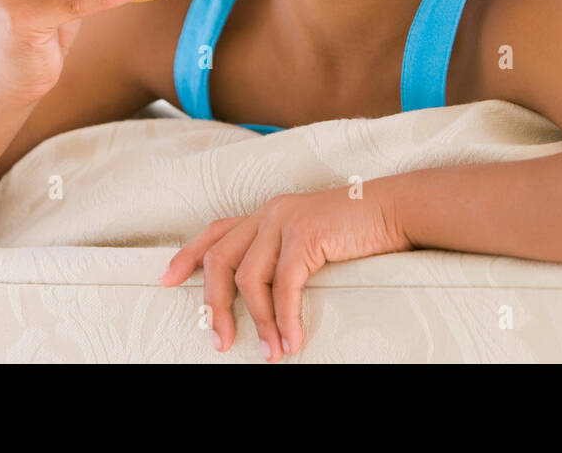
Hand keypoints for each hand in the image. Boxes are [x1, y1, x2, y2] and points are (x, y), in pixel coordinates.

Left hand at [158, 185, 413, 360]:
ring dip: (257, 322)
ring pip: (249, 277)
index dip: (188, 255)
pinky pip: (284, 285)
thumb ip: (284, 258)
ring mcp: (285, 220)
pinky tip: (292, 339)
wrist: (395, 209)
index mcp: (268, 213)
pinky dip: (285, 317)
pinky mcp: (305, 234)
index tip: (167, 279)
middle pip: (220, 259)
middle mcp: (270, 212)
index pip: (216, 233)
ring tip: (270, 352)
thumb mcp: (311, 239)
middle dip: (215, 304)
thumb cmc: (358, 230)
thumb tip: (265, 301)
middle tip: (219, 340)